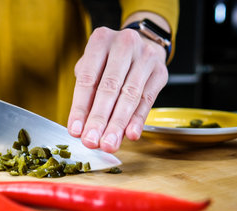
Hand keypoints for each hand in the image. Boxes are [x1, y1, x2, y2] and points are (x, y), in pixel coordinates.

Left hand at [67, 27, 167, 152]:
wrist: (142, 44)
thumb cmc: (109, 61)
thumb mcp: (92, 67)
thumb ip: (87, 93)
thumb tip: (81, 127)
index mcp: (100, 40)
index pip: (88, 79)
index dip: (80, 108)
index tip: (75, 131)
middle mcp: (124, 44)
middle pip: (109, 88)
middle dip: (99, 119)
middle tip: (91, 141)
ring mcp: (145, 56)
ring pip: (130, 96)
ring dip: (118, 124)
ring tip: (109, 144)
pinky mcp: (160, 71)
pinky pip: (147, 99)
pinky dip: (138, 119)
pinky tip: (130, 134)